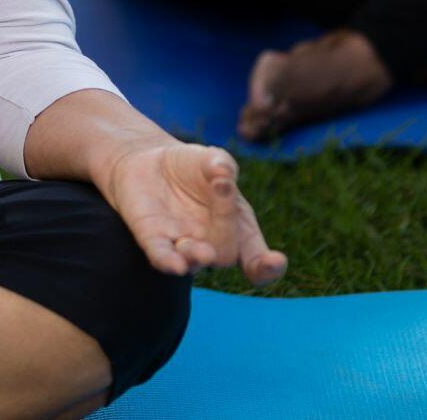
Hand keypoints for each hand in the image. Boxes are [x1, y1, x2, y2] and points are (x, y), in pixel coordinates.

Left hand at [100, 140, 287, 283]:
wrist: (150, 161)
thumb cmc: (191, 166)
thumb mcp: (212, 159)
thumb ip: (222, 164)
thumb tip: (223, 171)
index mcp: (237, 231)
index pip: (257, 262)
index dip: (268, 268)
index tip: (275, 261)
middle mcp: (211, 245)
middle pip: (225, 252)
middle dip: (226, 222)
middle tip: (222, 184)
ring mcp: (182, 245)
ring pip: (194, 262)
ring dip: (198, 256)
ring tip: (199, 249)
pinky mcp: (153, 240)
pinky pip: (161, 257)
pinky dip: (168, 261)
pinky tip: (175, 264)